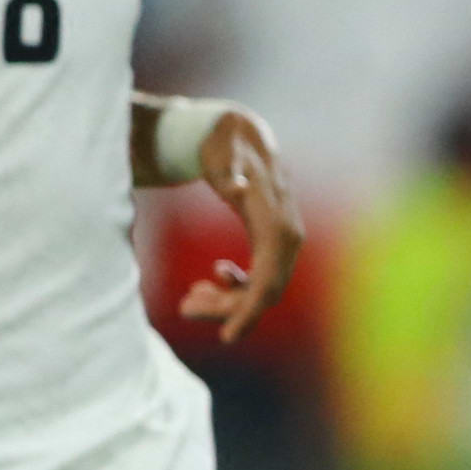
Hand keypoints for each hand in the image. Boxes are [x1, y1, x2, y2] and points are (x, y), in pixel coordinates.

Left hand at [176, 106, 303, 344]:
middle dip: (227, 307)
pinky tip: (212, 277)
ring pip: (262, 286)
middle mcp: (287, 235)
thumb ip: (229, 171)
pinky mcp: (272, 240)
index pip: (268, 279)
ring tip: (188, 299)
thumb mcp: (223, 153)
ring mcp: (282, 239)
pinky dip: (236, 285)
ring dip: (228, 298)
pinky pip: (261, 274)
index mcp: (277, 224)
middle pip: (264, 289)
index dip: (248, 310)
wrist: (239, 132)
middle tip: (183, 307)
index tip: (226, 337)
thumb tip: (237, 188)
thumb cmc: (225, 142)